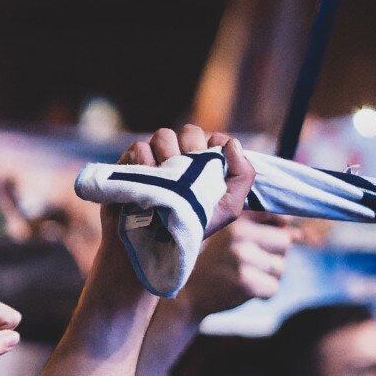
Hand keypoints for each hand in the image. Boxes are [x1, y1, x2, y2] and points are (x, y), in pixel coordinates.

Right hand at [121, 125, 255, 232]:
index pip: (213, 138)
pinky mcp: (132, 162)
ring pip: (163, 135)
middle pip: (190, 131)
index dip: (213, 149)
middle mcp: (180, 155)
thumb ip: (243, 175)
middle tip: (188, 176)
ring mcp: (155, 156)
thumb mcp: (228, 208)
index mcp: (205, 162)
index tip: (210, 168)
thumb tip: (231, 143)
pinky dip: (145, 161)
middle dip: (191, 150)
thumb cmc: (192, 226)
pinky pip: (140, 147)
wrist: (154, 243)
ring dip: (167, 155)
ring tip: (167, 180)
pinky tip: (149, 180)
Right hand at [176, 213, 292, 319]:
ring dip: (267, 276)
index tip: (261, 242)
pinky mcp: (245, 282)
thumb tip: (299, 235)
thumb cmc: (212, 262)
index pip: (279, 218)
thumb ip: (263, 229)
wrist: (185, 294)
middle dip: (273, 255)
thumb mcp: (230, 236)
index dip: (277, 231)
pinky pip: (273, 288)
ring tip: (242, 275)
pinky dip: (262, 293)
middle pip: (284, 243)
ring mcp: (242, 258)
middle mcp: (239, 234)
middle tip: (247, 263)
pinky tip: (242, 289)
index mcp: (236, 218)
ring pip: (280, 267)